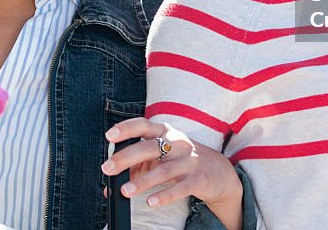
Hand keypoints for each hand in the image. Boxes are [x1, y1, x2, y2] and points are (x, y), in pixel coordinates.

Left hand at [103, 118, 241, 226]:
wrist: (220, 172)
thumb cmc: (183, 160)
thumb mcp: (163, 156)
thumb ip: (138, 167)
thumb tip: (109, 186)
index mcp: (166, 132)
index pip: (144, 125)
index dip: (126, 128)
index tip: (109, 135)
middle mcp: (178, 143)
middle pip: (150, 148)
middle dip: (126, 158)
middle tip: (107, 168)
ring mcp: (190, 161)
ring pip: (164, 170)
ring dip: (142, 181)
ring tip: (125, 191)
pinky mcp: (199, 179)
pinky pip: (180, 188)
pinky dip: (165, 195)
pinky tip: (150, 202)